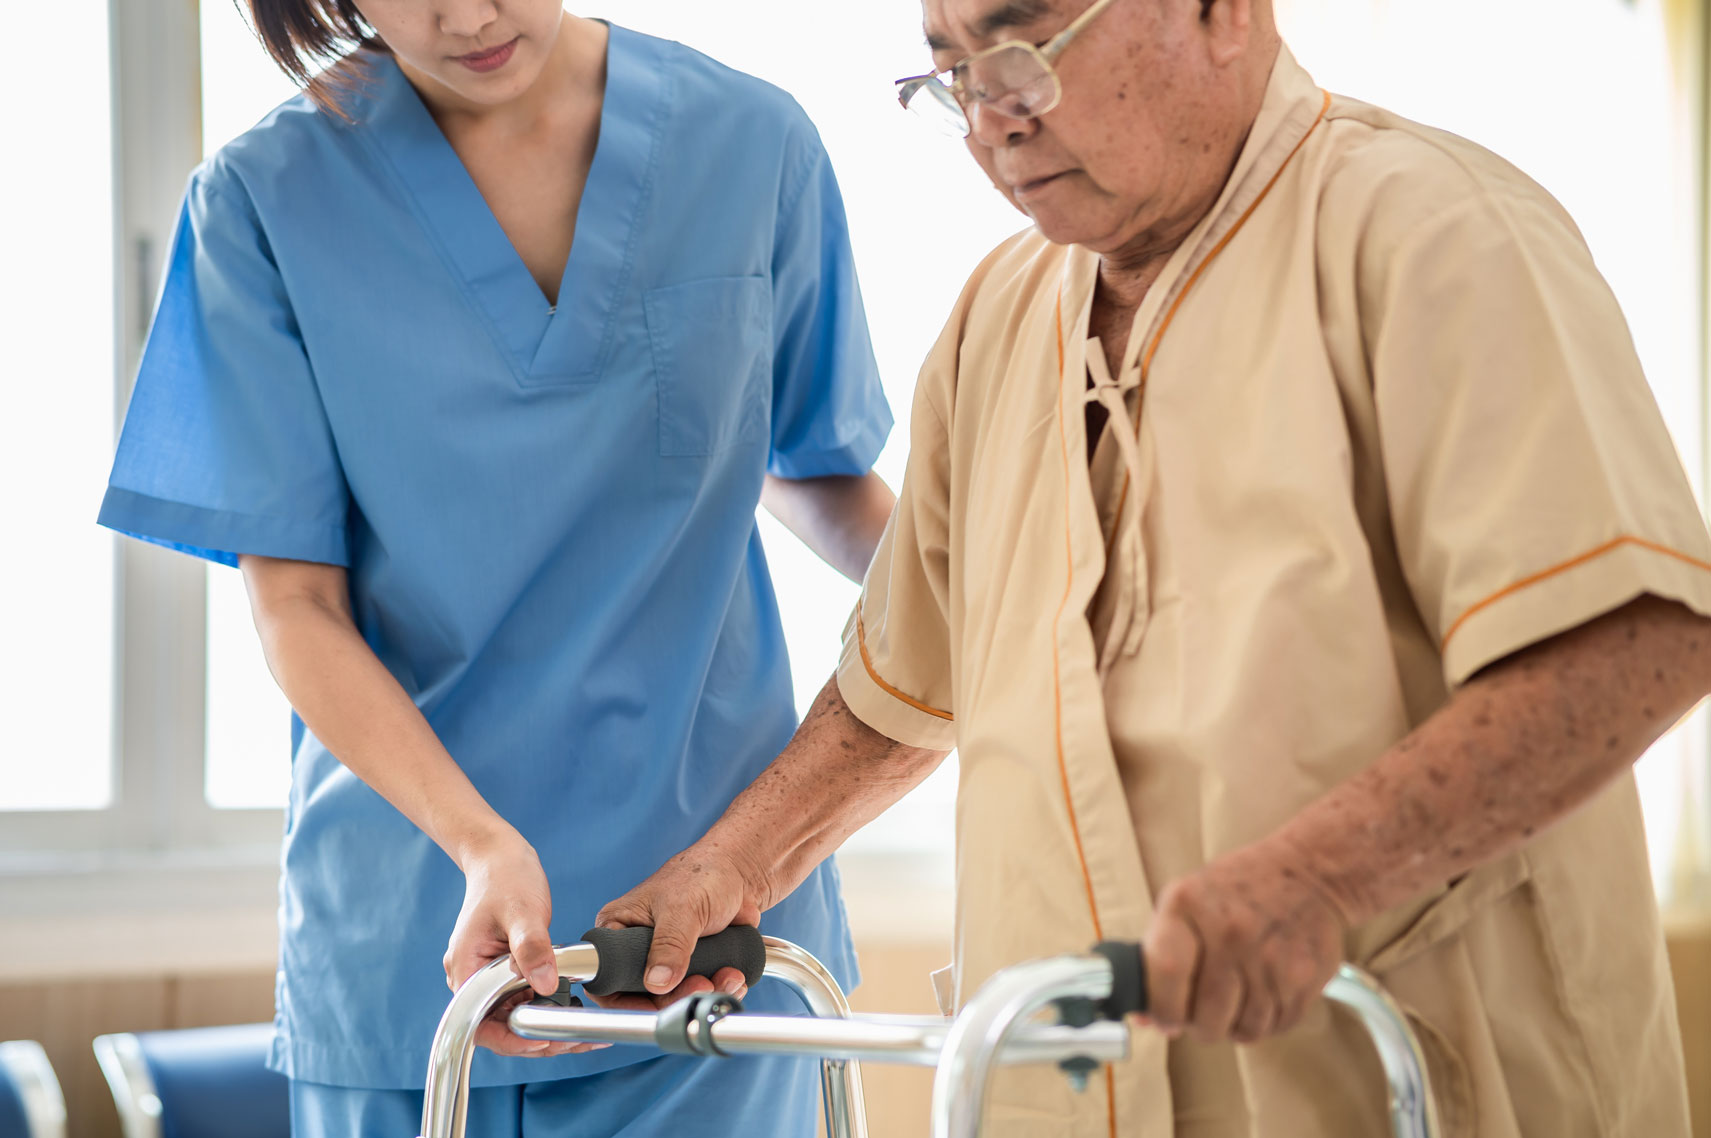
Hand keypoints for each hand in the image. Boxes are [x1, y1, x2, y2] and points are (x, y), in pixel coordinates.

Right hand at [444, 829, 606, 1056]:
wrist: (500, 858)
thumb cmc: (505, 878)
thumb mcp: (522, 912)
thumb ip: (533, 949)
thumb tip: (546, 984)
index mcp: (465, 969)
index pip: (480, 1024)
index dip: (511, 1039)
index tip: (543, 1040)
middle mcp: (473, 979)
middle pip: (499, 1027)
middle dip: (536, 1038)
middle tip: (577, 1039)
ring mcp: (488, 977)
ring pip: (514, 1017)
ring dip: (546, 1027)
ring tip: (583, 1031)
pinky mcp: (506, 972)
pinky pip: (524, 1000)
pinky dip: (547, 1008)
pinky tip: (574, 1009)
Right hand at [591, 841, 767, 1011]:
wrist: (741, 872)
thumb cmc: (705, 874)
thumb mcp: (683, 908)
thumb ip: (670, 944)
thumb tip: (657, 981)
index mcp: (619, 927)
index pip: (606, 976)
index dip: (627, 996)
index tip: (657, 1001)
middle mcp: (637, 946)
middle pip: (643, 994)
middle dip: (677, 996)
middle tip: (701, 984)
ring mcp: (665, 958)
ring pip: (675, 996)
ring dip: (704, 992)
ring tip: (725, 975)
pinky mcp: (691, 965)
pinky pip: (700, 990)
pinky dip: (718, 988)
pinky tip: (732, 974)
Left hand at [1141, 839, 1350, 1043]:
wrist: (1307, 871)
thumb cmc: (1235, 890)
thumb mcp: (1186, 902)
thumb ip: (1160, 954)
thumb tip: (1144, 1017)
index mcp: (1189, 906)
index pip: (1165, 972)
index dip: (1162, 1008)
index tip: (1165, 1019)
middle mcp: (1230, 931)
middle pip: (1206, 1014)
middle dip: (1200, 1027)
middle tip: (1201, 1018)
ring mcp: (1270, 955)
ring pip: (1244, 1028)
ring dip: (1234, 1027)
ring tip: (1234, 1003)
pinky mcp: (1304, 976)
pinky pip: (1276, 1026)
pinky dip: (1265, 1023)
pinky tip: (1261, 997)